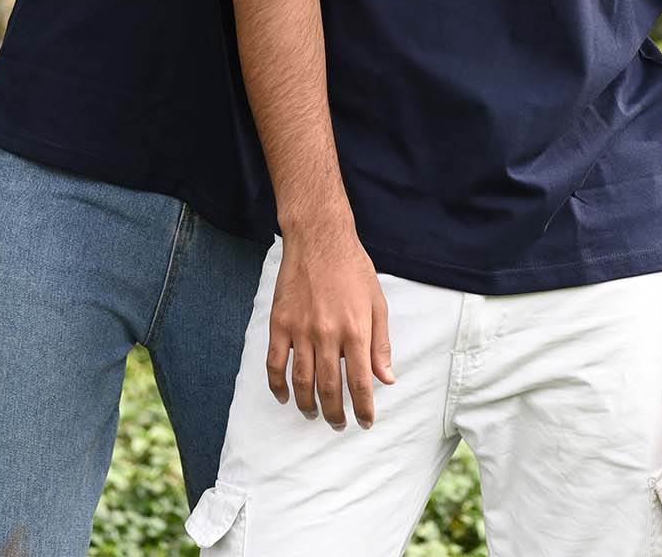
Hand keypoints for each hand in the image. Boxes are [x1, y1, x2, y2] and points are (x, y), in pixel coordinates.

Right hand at [266, 221, 393, 429]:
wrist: (319, 237)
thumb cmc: (353, 268)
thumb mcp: (377, 303)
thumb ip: (381, 343)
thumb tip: (386, 379)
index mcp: (356, 330)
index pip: (360, 382)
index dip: (364, 408)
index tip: (365, 422)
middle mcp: (328, 333)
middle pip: (330, 388)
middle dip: (336, 413)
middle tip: (339, 425)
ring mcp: (301, 329)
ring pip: (302, 381)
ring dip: (308, 405)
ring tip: (314, 415)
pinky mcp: (280, 322)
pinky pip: (275, 363)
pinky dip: (278, 385)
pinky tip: (285, 396)